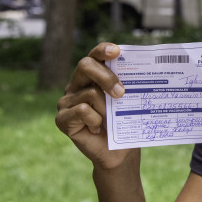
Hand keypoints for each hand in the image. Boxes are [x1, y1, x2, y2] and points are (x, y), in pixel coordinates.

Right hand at [56, 42, 136, 169]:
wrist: (118, 151)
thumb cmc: (124, 121)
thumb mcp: (128, 100)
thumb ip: (126, 85)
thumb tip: (139, 73)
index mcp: (93, 75)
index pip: (95, 55)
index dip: (103, 50)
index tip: (117, 52)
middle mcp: (77, 84)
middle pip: (86, 66)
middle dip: (106, 77)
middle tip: (121, 93)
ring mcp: (67, 100)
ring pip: (90, 93)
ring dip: (106, 109)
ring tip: (109, 121)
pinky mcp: (62, 118)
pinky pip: (82, 111)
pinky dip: (95, 121)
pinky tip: (97, 129)